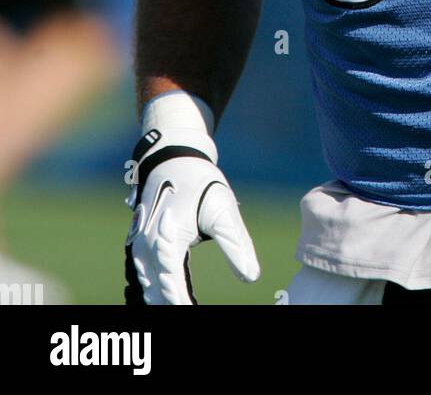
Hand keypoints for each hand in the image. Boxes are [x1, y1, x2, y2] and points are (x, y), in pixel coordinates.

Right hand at [124, 96, 259, 305]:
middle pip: (158, 293)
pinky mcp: (141, 246)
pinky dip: (159, 290)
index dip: (185, 304)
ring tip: (188, 304)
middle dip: (176, 303)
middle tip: (194, 309)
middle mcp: (147, 248)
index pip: (174, 285)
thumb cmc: (200, 182)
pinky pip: (146, 278)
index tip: (198, 312)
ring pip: (149, 288)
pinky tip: (178, 296)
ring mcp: (140, 248)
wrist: (174, 157)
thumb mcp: (223, 210)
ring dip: (166, 299)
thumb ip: (237, 245)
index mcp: (166, 240)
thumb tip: (252, 277)